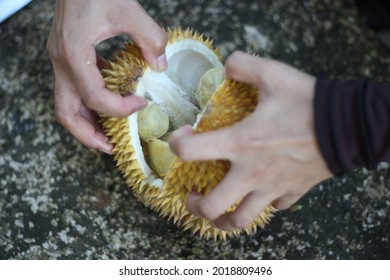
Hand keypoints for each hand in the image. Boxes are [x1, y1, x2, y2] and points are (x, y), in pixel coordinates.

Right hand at [47, 0, 167, 153]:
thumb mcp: (129, 10)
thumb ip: (150, 38)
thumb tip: (161, 67)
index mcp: (74, 54)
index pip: (95, 97)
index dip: (120, 109)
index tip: (141, 105)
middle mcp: (62, 62)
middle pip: (66, 113)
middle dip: (88, 136)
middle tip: (111, 147)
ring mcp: (61, 60)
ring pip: (66, 105)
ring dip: (86, 125)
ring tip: (109, 136)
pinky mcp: (67, 56)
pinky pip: (74, 91)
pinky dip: (90, 104)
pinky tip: (110, 103)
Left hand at [169, 51, 331, 230]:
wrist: (348, 125)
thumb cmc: (309, 102)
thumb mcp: (273, 73)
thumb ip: (243, 65)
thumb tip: (227, 65)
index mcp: (241, 144)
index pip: (190, 152)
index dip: (177, 144)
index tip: (183, 137)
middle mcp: (252, 173)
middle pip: (213, 208)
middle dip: (194, 205)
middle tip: (191, 194)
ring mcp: (272, 188)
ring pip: (241, 221)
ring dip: (223, 220)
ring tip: (216, 210)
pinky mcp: (292, 192)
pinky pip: (272, 207)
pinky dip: (262, 203)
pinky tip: (260, 191)